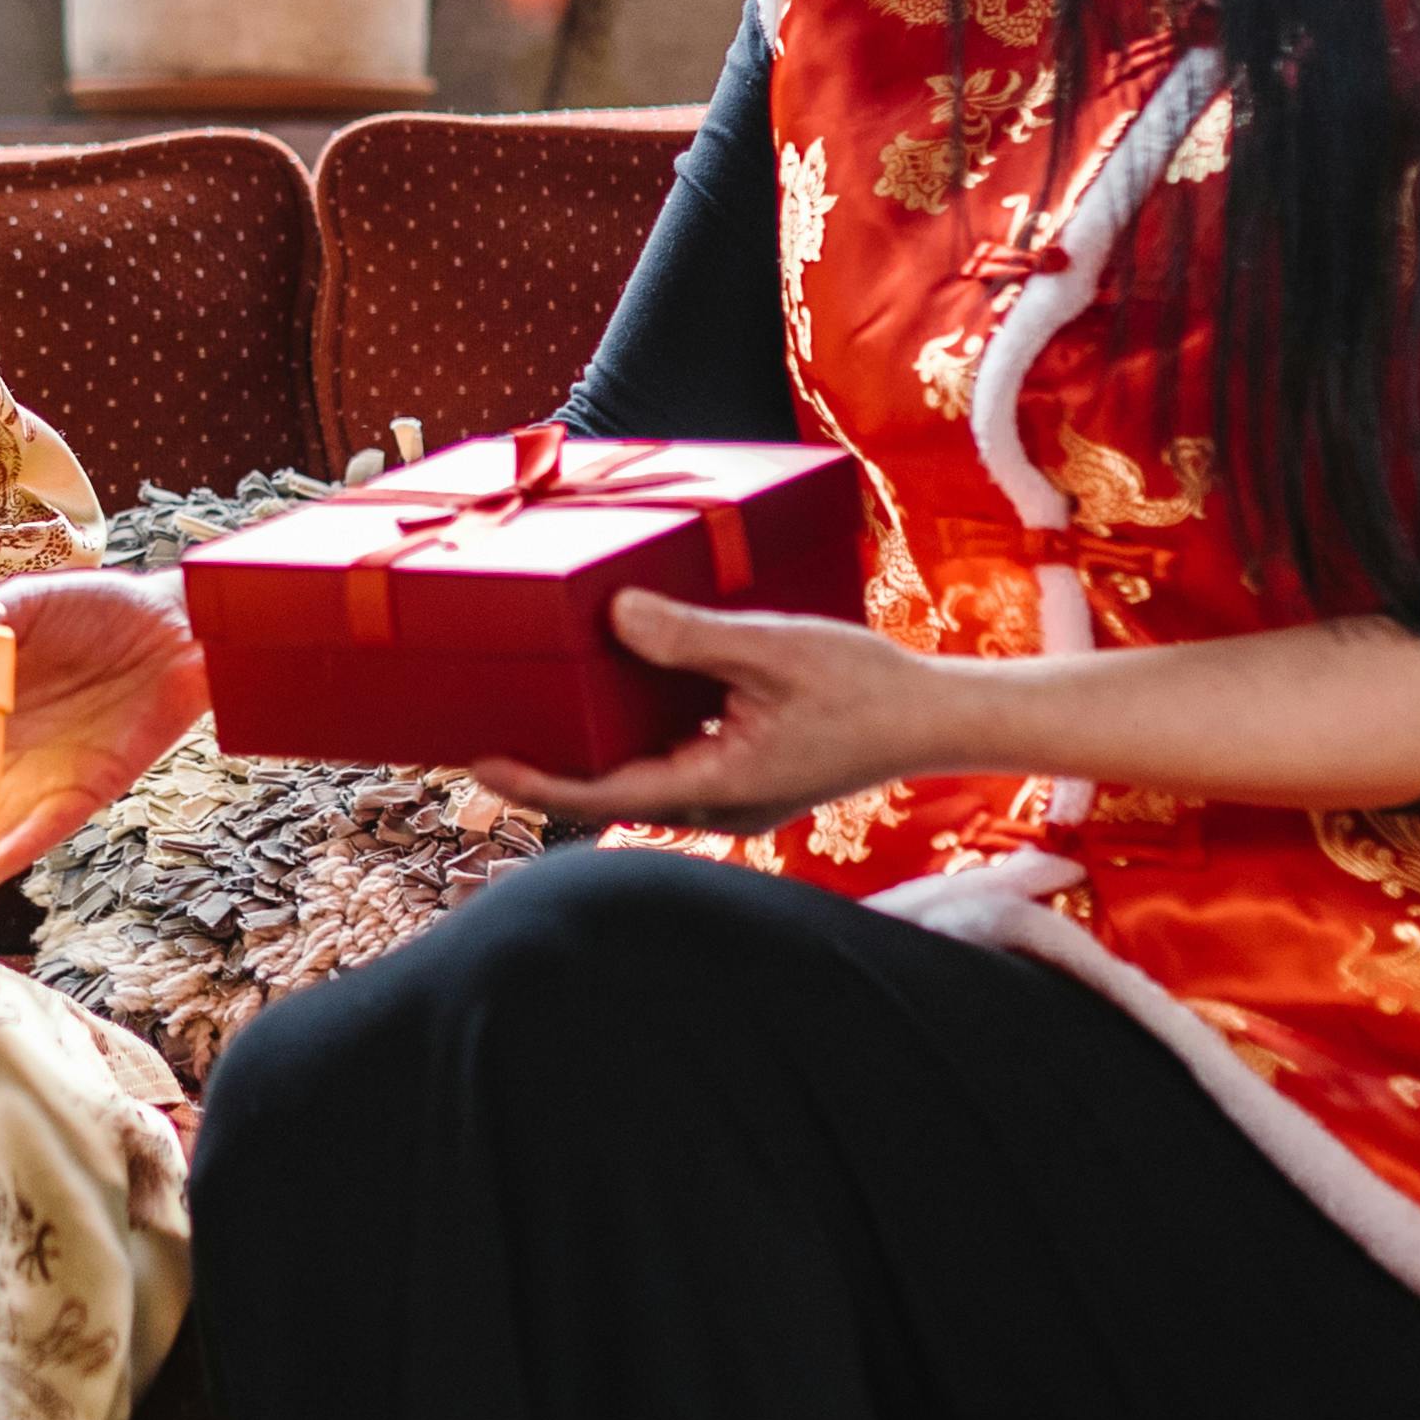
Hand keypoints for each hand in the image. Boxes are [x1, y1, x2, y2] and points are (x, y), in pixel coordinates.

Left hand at [474, 591, 974, 833]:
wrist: (937, 718)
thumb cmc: (865, 685)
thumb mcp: (772, 648)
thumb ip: (692, 636)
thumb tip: (619, 614)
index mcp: (718, 786)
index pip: (605, 795)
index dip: (538, 783)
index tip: (482, 766)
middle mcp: (719, 805)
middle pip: (615, 795)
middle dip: (554, 771)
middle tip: (491, 739)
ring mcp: (736, 798)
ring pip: (645, 782)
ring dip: (596, 757)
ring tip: (542, 719)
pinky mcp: (751, 779)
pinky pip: (677, 766)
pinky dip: (641, 741)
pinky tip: (624, 703)